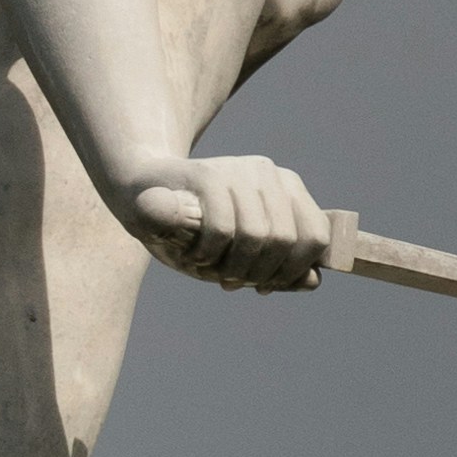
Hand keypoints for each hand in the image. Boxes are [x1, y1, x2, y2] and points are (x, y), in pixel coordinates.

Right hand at [125, 152, 330, 289]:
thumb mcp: (240, 255)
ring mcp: (238, 170)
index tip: (266, 285)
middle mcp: (267, 173)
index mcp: (286, 188)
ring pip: (257, 236)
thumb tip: (313, 282)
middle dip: (258, 273)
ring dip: (232, 267)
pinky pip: (223, 230)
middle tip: (231, 282)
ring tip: (212, 270)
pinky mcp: (207, 175)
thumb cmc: (196, 229)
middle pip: (285, 240)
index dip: (295, 270)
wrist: (141, 194)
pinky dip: (209, 255)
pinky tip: (195, 256)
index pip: (316, 235)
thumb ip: (278, 269)